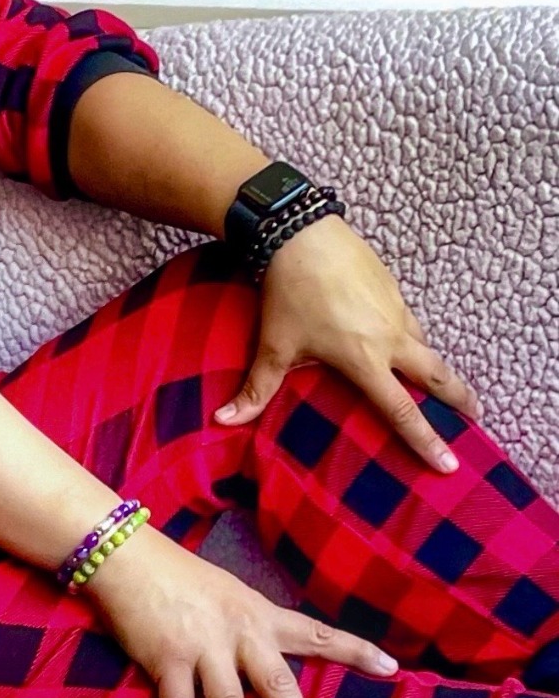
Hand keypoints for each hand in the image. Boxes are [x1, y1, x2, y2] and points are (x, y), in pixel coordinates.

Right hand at [87, 524, 398, 697]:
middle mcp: (239, 632)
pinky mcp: (166, 660)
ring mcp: (203, 647)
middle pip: (278, 687)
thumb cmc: (177, 575)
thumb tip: (259, 667)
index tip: (392, 668)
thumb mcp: (227, 594)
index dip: (354, 650)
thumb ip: (247, 629)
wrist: (128, 558)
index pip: (315, 632)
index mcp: (259, 614)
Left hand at [214, 215, 481, 472]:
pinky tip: (407, 340)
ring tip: (443, 382)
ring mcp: (395, 309)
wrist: (301, 234)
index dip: (425, 440)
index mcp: (365, 360)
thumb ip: (256, 390)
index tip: (447, 464)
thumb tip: (223, 421)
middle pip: (437, 375)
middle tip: (475, 417)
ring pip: (426, 345)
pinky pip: (411, 320)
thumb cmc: (287, 294)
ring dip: (437, 366)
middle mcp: (390, 337)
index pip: (402, 411)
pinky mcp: (391, 287)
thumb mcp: (272, 346)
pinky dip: (415, 337)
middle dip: (459, 399)